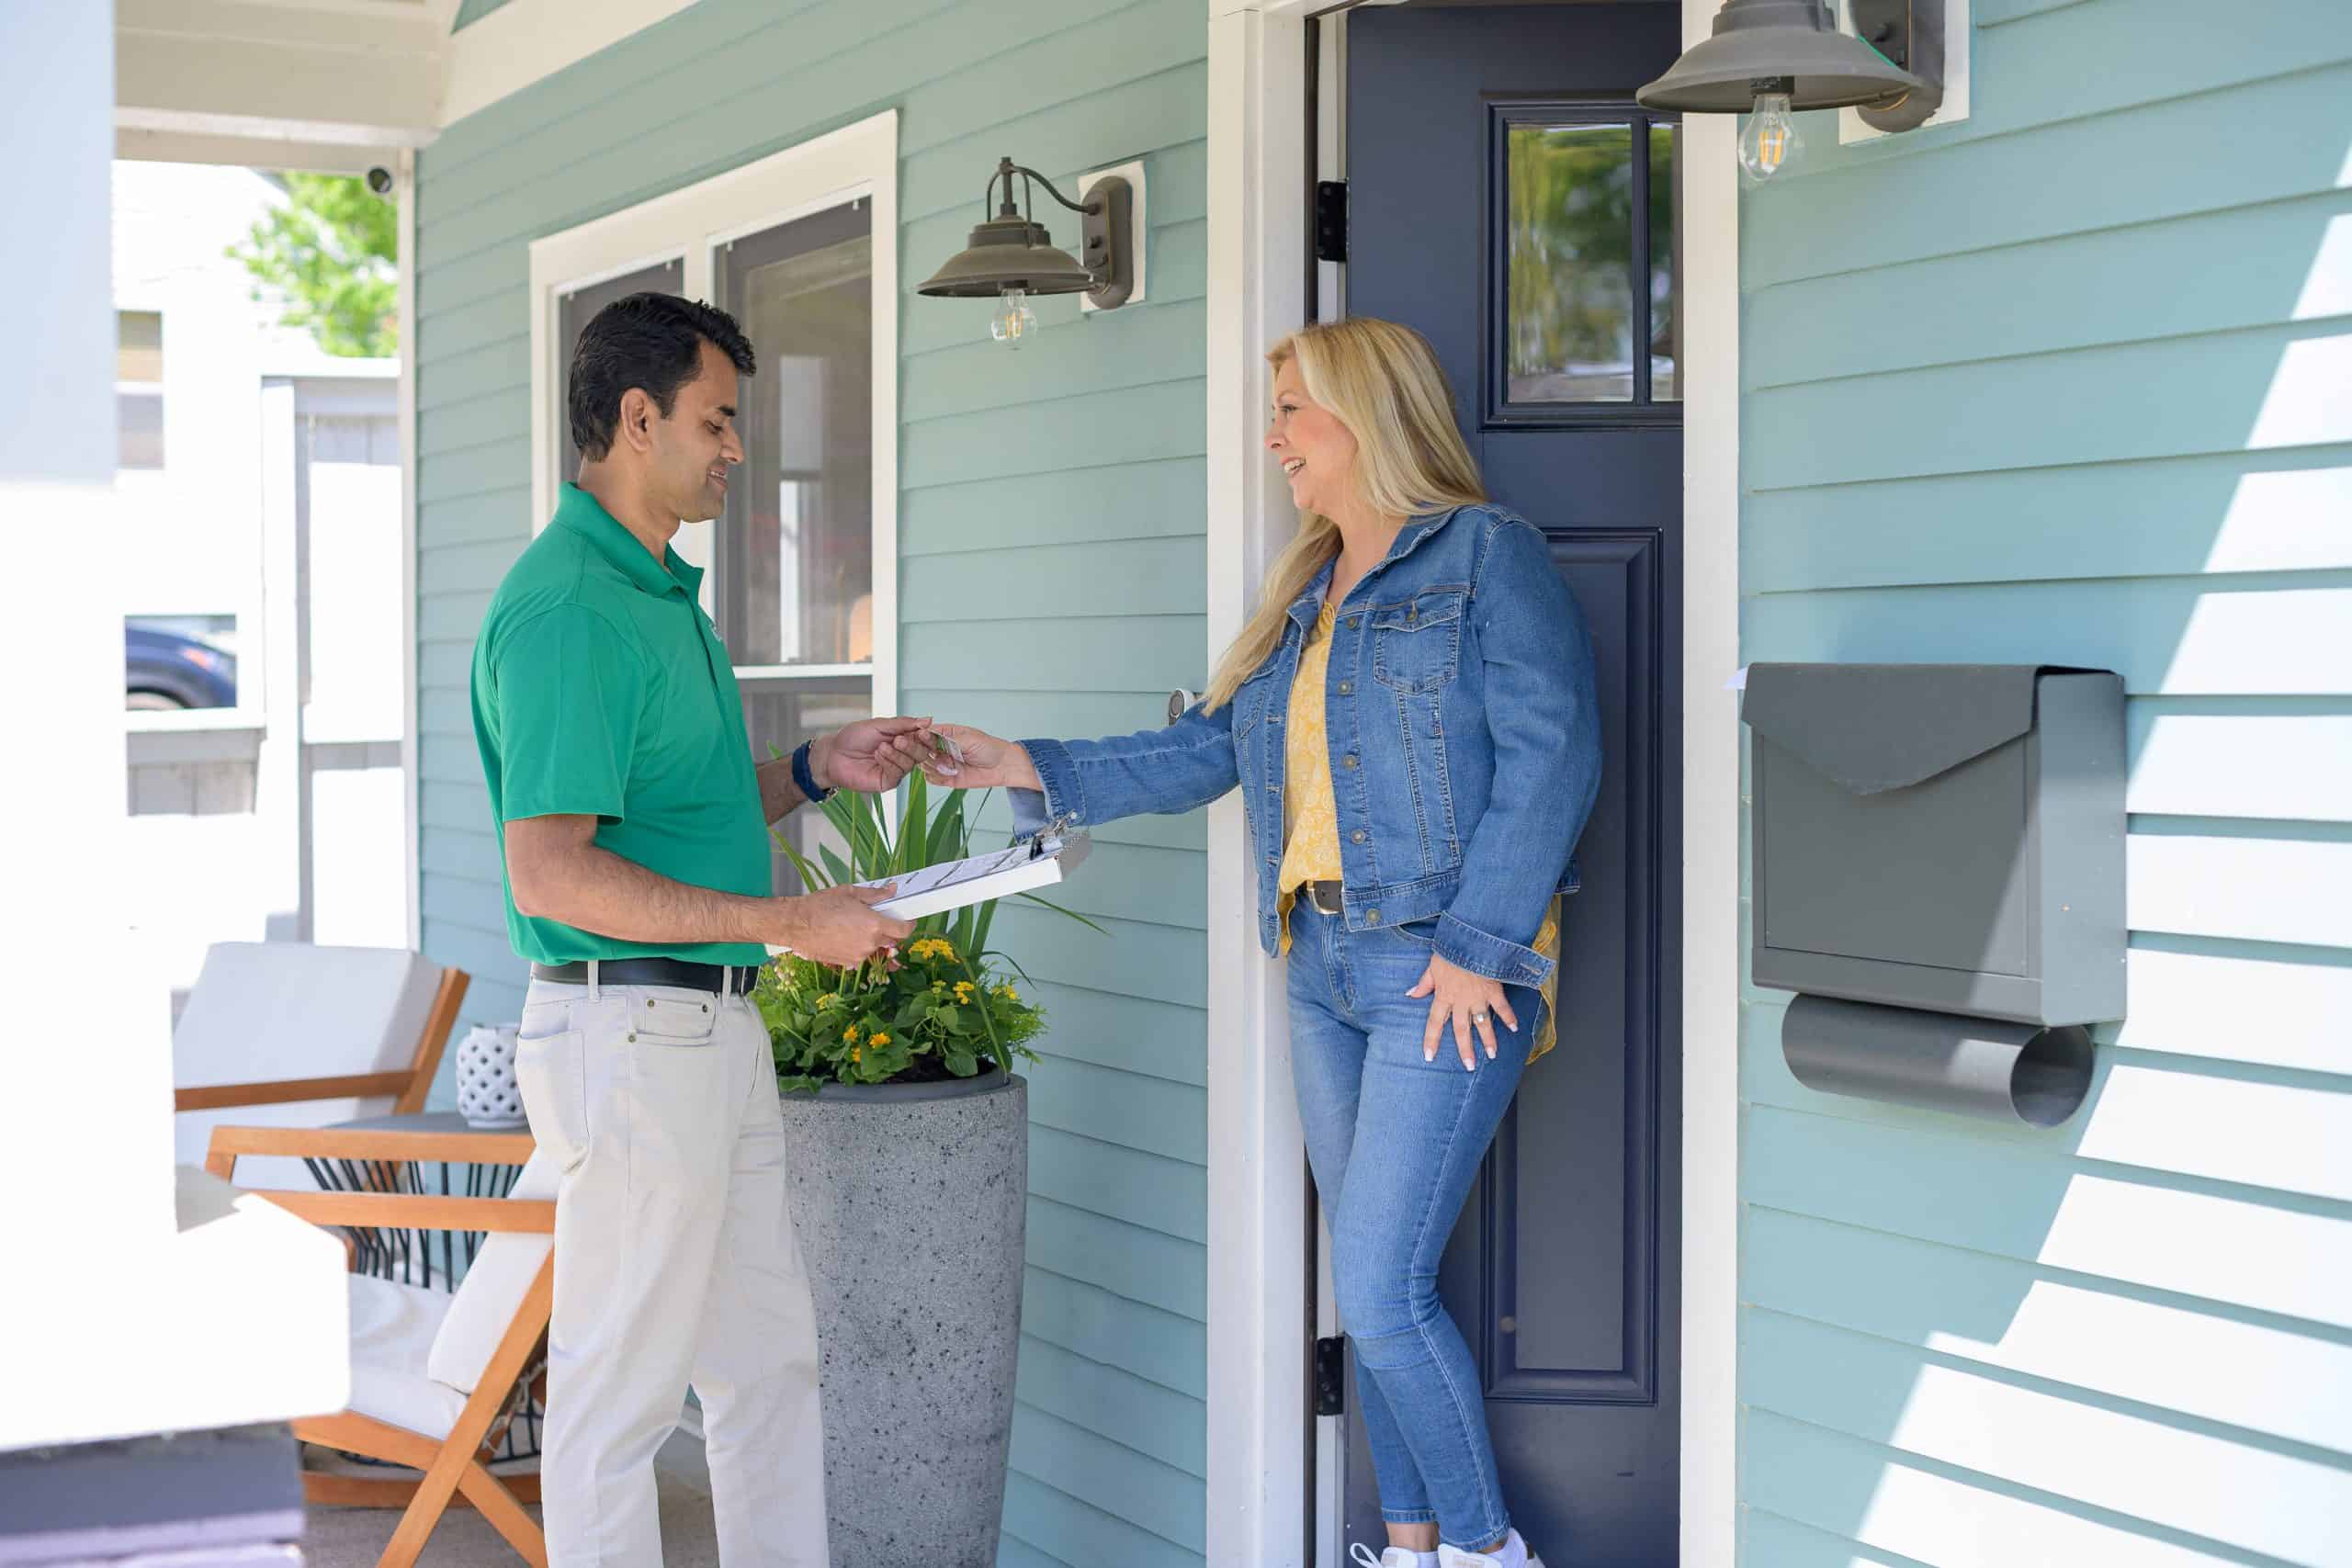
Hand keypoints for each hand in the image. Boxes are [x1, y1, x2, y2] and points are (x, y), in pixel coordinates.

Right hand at [769, 883, 914, 968]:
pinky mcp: (846, 962)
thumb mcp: (850, 893)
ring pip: (874, 947)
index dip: (909, 924)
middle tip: (877, 917)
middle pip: (890, 940)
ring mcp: (858, 956)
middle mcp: (869, 943)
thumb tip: (892, 890)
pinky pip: (860, 954)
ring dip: (871, 938)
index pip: (904, 930)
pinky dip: (857, 946)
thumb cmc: (820, 906)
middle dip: (888, 929)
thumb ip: (876, 895)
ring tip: (854, 925)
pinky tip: (844, 935)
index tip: (908, 919)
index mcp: (874, 925)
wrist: (795, 924)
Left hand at [815, 717, 936, 794]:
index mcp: (903, 738)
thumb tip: (928, 720)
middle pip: (922, 753)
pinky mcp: (887, 781)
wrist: (834, 754)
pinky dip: (889, 762)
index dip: (928, 737)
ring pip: (910, 763)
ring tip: (880, 747)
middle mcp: (902, 754)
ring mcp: (896, 769)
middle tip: (898, 740)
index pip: (924, 740)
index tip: (924, 732)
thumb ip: (904, 723)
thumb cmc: (853, 738)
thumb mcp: (879, 724)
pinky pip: (898, 773)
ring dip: (896, 754)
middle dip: (913, 746)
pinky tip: (877, 756)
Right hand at [917, 724, 1040, 792]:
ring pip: (924, 765)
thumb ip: (948, 739)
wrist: (1003, 766)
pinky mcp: (947, 778)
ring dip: (932, 766)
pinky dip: (936, 777)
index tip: (922, 737)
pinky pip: (932, 779)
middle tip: (936, 754)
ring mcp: (943, 763)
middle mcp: (942, 748)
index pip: (925, 733)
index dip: (920, 736)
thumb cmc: (990, 748)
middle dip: (924, 752)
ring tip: (948, 765)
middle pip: (920, 750)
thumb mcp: (969, 739)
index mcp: (946, 734)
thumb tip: (929, 734)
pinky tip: (949, 774)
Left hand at [1407, 952, 1518, 1069]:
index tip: (1429, 1057)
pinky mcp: (1494, 990)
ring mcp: (1478, 997)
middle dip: (1465, 1049)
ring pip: (1482, 1023)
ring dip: (1488, 1040)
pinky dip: (1509, 1017)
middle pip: (1460, 1029)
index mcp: (1443, 995)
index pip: (1434, 1022)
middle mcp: (1460, 1001)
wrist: (1470, 939)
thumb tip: (1410, 994)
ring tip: (1492, 1055)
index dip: (1431, 1040)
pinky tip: (1514, 1028)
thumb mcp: (1432, 966)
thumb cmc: (1450, 951)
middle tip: (1468, 1066)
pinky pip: (1502, 1007)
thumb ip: (1424, 983)